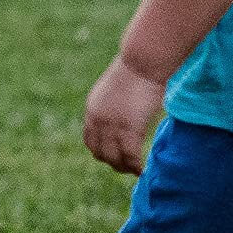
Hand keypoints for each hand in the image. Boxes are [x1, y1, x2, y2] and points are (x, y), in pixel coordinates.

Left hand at [83, 56, 164, 175]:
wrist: (142, 62)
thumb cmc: (135, 71)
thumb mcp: (114, 91)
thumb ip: (112, 107)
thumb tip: (122, 116)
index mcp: (92, 109)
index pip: (90, 141)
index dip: (102, 152)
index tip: (115, 156)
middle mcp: (97, 120)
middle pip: (100, 154)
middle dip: (114, 163)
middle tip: (128, 167)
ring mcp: (112, 126)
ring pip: (115, 159)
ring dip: (125, 168)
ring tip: (136, 170)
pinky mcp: (129, 129)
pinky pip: (131, 158)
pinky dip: (136, 166)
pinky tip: (143, 168)